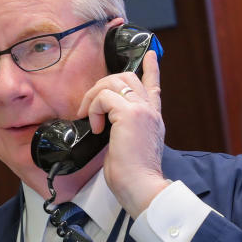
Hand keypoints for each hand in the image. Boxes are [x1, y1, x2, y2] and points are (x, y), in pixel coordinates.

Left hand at [75, 51, 168, 215]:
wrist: (140, 185)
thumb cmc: (131, 173)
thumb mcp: (128, 145)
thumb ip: (122, 129)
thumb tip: (104, 123)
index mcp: (153, 118)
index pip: (153, 86)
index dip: (151, 69)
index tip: (151, 55)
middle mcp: (150, 110)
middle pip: (126, 77)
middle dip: (101, 85)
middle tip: (88, 107)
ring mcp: (141, 110)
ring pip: (112, 82)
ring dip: (93, 97)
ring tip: (89, 117)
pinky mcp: (130, 114)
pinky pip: (103, 97)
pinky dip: (93, 109)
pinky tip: (96, 127)